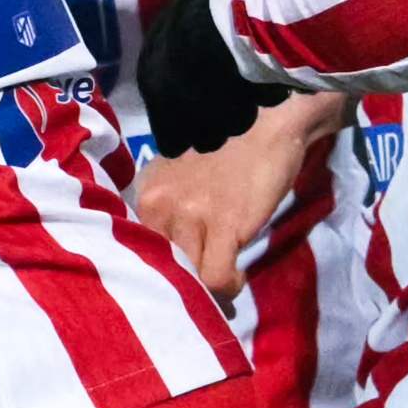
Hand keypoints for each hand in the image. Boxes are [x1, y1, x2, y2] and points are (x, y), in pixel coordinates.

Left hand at [131, 94, 331, 292]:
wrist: (267, 120)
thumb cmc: (227, 146)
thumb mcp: (181, 175)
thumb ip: (169, 209)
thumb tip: (173, 257)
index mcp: (147, 193)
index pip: (140, 250)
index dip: (162, 271)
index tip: (182, 278)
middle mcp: (160, 204)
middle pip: (162, 269)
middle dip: (184, 285)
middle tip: (205, 286)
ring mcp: (190, 214)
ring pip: (188, 278)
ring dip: (208, 287)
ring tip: (225, 277)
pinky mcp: (224, 224)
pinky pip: (216, 278)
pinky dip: (229, 286)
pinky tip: (238, 276)